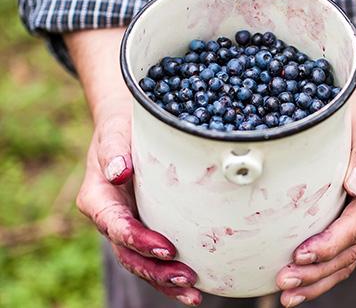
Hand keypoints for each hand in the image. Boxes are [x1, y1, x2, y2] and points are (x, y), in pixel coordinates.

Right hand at [76, 102, 201, 305]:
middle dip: (156, 270)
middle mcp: (110, 218)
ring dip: (165, 280)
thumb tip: (118, 172)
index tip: (166, 247)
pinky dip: (170, 273)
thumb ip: (114, 150)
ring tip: (194, 293)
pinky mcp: (145, 227)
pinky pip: (154, 256)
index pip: (115, 226)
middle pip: (128, 254)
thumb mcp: (114, 131)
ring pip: (141, 263)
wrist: (126, 127)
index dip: (138, 240)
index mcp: (98, 198)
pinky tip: (195, 285)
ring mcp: (128, 225)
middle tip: (186, 278)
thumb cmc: (120, 127)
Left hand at [275, 94, 355, 306]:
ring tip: (286, 294)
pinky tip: (298, 287)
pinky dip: (320, 275)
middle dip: (316, 271)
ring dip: (316, 281)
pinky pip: (340, 257)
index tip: (301, 254)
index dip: (329, 244)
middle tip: (284, 281)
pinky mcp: (353, 225)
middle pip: (348, 252)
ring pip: (343, 262)